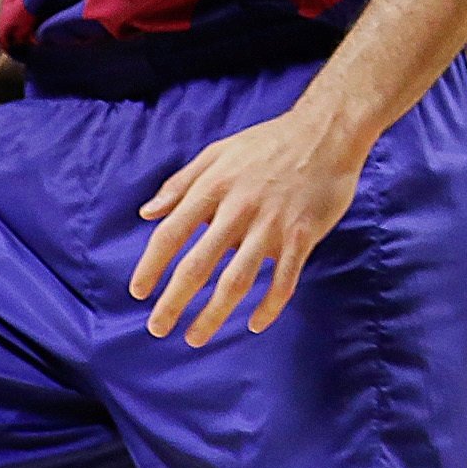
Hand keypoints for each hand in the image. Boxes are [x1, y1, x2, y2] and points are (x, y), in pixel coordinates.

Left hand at [130, 104, 372, 345]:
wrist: (328, 131)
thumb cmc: (269, 142)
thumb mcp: (218, 152)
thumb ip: (181, 183)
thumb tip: (147, 213)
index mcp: (214, 187)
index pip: (171, 233)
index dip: (151, 266)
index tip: (138, 292)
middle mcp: (239, 208)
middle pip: (198, 265)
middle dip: (173, 302)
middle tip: (157, 327)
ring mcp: (272, 224)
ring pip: (237, 280)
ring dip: (213, 314)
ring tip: (195, 337)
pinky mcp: (303, 234)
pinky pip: (284, 279)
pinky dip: (269, 306)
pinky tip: (256, 323)